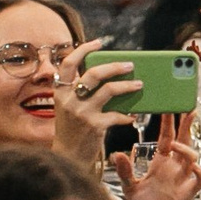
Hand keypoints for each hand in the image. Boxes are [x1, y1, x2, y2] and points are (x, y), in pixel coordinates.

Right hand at [53, 40, 138, 161]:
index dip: (83, 50)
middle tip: (130, 65)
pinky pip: (117, 115)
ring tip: (139, 84)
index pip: (68, 64)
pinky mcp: (94, 126)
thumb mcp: (70, 108)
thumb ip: (83, 92)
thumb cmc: (72, 130)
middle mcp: (69, 100)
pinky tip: (132, 116)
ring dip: (127, 86)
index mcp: (61, 92)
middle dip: (115, 66)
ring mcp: (81, 112)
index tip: (98, 43)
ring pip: (108, 90)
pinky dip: (127, 115)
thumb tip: (110, 76)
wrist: (67, 157)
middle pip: (94, 74)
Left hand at [114, 115, 200, 199]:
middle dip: (186, 125)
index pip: (166, 138)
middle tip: (187, 109)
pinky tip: (192, 166)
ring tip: (175, 143)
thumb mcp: (130, 187)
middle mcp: (174, 168)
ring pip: (192, 157)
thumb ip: (124, 170)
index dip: (168, 123)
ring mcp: (182, 179)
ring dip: (186, 148)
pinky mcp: (189, 191)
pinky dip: (198, 171)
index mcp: (161, 163)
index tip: (168, 108)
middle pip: (184, 141)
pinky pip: (199, 177)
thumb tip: (116, 154)